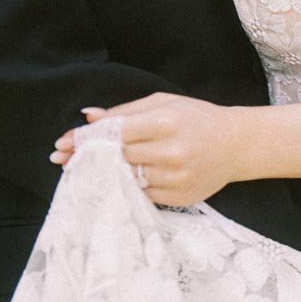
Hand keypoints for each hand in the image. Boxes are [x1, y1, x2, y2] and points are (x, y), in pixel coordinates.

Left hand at [52, 93, 240, 206]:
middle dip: (93, 156)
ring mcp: (178, 178)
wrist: (237, 144)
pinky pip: (144, 195)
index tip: (62, 143)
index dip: (87, 138)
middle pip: (119, 157)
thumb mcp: (164, 103)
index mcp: (166, 121)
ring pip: (129, 178)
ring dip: (112, 173)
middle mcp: (172, 151)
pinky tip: (130, 178)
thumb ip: (125, 111)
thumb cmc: (196, 118)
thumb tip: (88, 117)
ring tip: (98, 167)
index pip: (116, 131)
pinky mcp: (182, 198)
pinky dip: (134, 186)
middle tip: (66, 158)